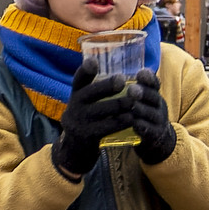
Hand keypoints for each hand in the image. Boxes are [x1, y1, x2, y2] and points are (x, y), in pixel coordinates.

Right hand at [53, 60, 137, 174]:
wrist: (75, 148)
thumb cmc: (86, 118)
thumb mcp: (84, 102)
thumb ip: (94, 88)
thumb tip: (118, 72)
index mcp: (75, 94)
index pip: (78, 79)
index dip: (85, 70)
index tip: (93, 62)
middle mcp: (75, 106)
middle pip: (92, 92)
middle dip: (108, 86)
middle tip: (123, 81)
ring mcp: (80, 121)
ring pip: (104, 109)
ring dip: (121, 104)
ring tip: (133, 101)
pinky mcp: (89, 135)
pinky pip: (109, 126)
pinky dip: (122, 121)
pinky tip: (132, 118)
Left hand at [130, 78, 178, 162]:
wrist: (160, 141)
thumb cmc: (145, 117)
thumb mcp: (144, 102)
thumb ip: (134, 91)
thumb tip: (114, 78)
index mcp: (154, 96)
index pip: (154, 84)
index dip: (149, 78)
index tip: (140, 73)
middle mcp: (159, 106)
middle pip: (154, 97)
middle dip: (143, 93)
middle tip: (131, 90)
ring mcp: (158, 121)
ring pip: (150, 113)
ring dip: (139, 109)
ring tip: (129, 106)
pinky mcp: (154, 135)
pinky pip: (148, 130)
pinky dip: (139, 126)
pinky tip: (131, 123)